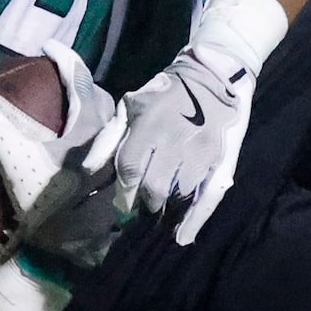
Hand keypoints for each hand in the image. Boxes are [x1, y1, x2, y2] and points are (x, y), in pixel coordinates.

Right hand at [0, 44, 124, 270]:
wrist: (64, 257)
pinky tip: (91, 153)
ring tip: (79, 113)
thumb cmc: (43, 207)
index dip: (66, 61)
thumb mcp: (17, 167)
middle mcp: (112, 145)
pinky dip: (106, 146)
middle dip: (87, 90)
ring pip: (117, 130)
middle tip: (67, 82)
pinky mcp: (119, 190)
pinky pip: (117, 155)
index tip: (50, 46)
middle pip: (106, 105)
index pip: (80, 86)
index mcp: (89, 134)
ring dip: (101, 118)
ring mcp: (119, 168)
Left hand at [109, 46, 252, 244]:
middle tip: (145, 202)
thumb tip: (88, 170)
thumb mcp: (130, 106)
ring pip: (179, 196)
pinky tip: (182, 236)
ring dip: (167, 206)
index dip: (124, 192)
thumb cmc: (166, 92)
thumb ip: (109, 138)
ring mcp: (201, 153)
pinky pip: (207, 198)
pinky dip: (194, 221)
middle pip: (154, 188)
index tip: (123, 202)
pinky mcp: (221, 160)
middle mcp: (175, 141)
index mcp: (149, 125)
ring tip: (163, 204)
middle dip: (145, 201)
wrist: (214, 74)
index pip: (131, 170)